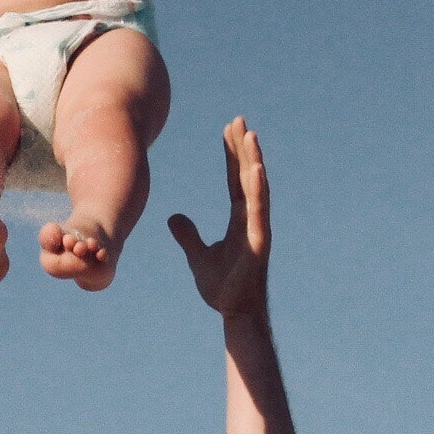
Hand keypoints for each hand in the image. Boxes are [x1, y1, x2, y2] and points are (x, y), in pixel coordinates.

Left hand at [167, 117, 269, 317]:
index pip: (235, 180)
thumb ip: (188, 235)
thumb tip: (174, 217)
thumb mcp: (197, 256)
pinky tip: (256, 168)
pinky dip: (258, 188)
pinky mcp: (259, 241)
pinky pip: (259, 210)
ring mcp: (258, 228)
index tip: (229, 131)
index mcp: (240, 220)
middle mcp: (252, 219)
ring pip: (256, 187)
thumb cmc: (222, 288)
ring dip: (254, 160)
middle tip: (239, 120)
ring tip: (250, 134)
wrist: (234, 313)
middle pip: (247, 176)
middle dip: (243, 148)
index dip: (232, 155)